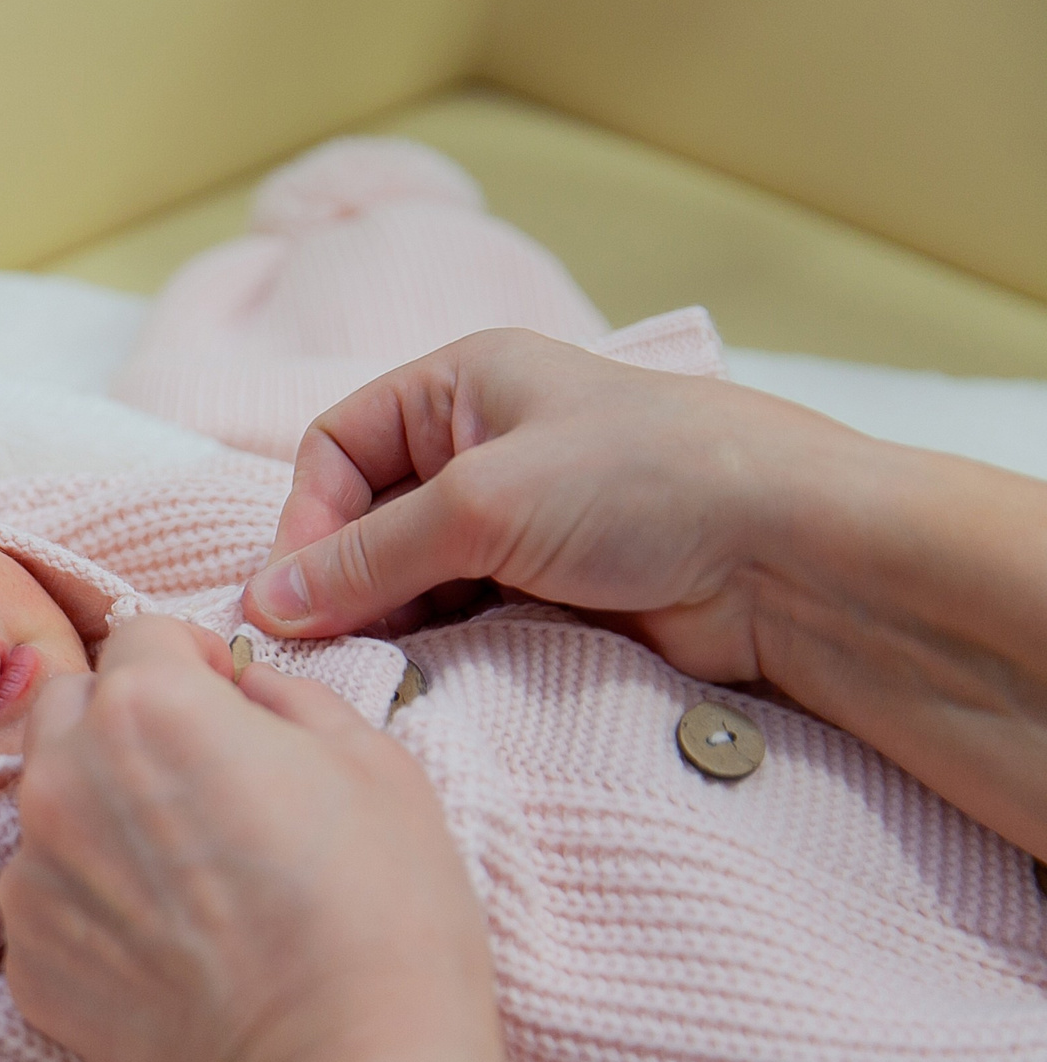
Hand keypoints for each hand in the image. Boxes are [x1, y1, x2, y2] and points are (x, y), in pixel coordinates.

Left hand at [0, 617, 496, 1061]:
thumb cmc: (380, 912)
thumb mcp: (369, 757)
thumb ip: (281, 691)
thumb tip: (236, 681)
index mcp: (145, 705)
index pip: (140, 635)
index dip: (194, 661)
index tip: (230, 704)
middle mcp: (63, 777)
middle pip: (68, 708)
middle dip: (123, 721)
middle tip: (198, 782)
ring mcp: (31, 877)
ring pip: (49, 807)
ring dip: (100, 816)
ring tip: (188, 881)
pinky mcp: (25, 965)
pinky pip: (47, 901)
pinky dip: (91, 907)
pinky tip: (167, 947)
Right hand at [243, 328, 863, 681]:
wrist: (794, 560)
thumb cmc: (651, 483)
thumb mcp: (484, 503)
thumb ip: (368, 558)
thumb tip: (266, 605)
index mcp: (466, 385)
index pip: (338, 447)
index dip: (306, 517)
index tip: (294, 593)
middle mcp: (485, 447)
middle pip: (366, 518)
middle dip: (341, 579)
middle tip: (322, 644)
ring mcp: (519, 525)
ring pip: (408, 579)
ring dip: (386, 622)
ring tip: (377, 665)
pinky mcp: (548, 594)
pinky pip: (458, 623)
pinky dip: (433, 650)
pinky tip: (426, 676)